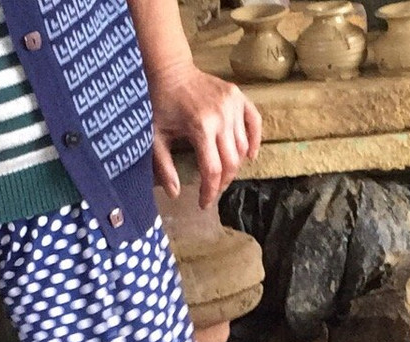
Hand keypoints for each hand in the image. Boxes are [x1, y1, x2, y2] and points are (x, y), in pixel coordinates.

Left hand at [149, 61, 261, 208]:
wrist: (170, 69)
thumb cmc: (160, 104)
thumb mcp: (155, 137)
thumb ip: (164, 167)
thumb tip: (175, 194)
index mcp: (200, 127)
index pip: (212, 170)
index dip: (210, 191)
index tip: (203, 203)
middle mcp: (221, 117)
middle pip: (231, 162)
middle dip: (223, 181)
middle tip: (213, 189)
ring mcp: (233, 105)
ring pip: (242, 146)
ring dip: (235, 165)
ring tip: (223, 174)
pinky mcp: (239, 97)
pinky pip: (254, 122)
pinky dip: (254, 140)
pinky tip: (249, 155)